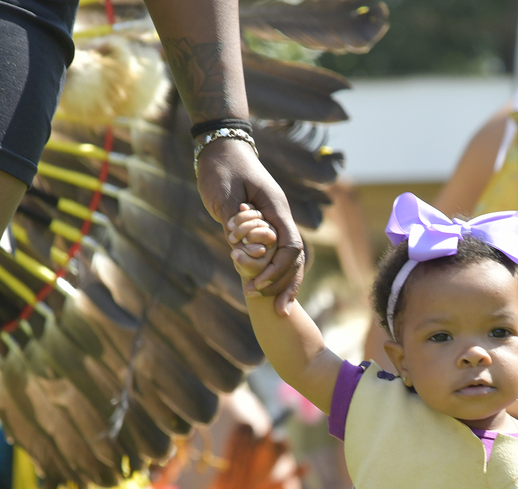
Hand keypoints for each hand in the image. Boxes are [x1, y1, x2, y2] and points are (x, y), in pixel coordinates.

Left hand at [195, 137, 303, 314]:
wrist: (222, 147)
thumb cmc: (221, 168)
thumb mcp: (223, 195)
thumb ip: (234, 224)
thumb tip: (241, 251)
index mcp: (276, 209)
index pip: (290, 247)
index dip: (278, 271)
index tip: (261, 288)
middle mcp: (280, 217)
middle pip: (296, 258)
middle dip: (287, 285)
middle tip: (277, 311)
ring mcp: (274, 221)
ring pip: (289, 259)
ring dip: (283, 283)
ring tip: (276, 308)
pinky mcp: (264, 225)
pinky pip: (276, 254)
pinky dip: (274, 273)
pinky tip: (267, 290)